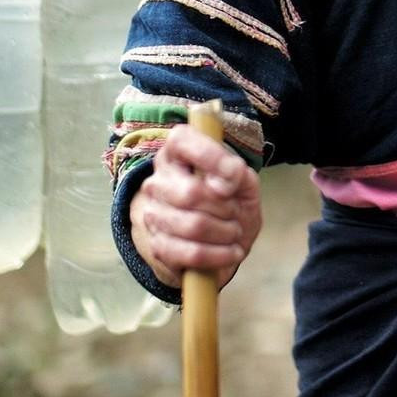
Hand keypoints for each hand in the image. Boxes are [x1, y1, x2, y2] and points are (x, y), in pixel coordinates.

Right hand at [129, 124, 262, 289]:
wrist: (219, 242)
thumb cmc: (230, 202)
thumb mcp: (244, 182)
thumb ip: (237, 174)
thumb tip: (222, 183)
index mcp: (176, 153)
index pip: (182, 142)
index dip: (211, 158)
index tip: (235, 176)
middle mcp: (157, 181)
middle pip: (191, 193)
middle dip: (226, 207)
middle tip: (236, 211)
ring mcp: (153, 215)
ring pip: (194, 225)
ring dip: (226, 232)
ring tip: (234, 231)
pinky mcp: (158, 247)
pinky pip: (192, 253)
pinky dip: (220, 255)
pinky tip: (231, 251)